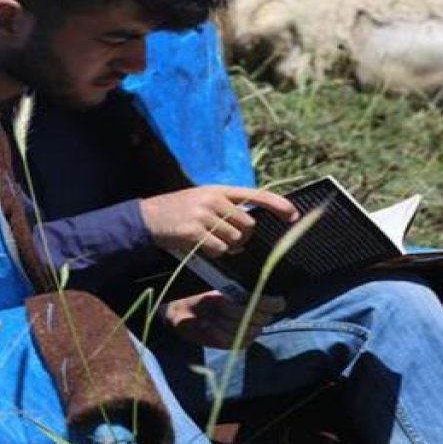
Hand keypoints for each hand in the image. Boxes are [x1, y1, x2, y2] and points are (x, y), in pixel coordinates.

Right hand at [138, 185, 297, 257]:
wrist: (148, 217)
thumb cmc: (180, 210)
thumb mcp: (203, 200)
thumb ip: (227, 209)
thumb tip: (248, 230)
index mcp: (219, 190)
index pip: (256, 195)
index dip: (278, 205)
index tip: (294, 215)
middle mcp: (213, 200)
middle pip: (247, 226)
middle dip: (241, 238)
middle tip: (226, 239)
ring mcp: (203, 215)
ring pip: (234, 240)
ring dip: (227, 247)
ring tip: (209, 240)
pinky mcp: (194, 231)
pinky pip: (219, 249)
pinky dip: (214, 252)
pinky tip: (200, 246)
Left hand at [164, 290, 285, 348]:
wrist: (184, 311)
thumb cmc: (204, 295)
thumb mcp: (219, 286)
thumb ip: (237, 286)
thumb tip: (250, 275)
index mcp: (258, 302)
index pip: (276, 304)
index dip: (268, 302)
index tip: (250, 296)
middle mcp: (257, 319)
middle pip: (259, 318)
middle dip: (238, 309)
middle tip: (220, 302)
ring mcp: (247, 334)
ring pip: (244, 329)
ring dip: (225, 319)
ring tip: (212, 313)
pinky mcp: (234, 344)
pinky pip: (230, 339)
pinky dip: (217, 331)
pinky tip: (208, 325)